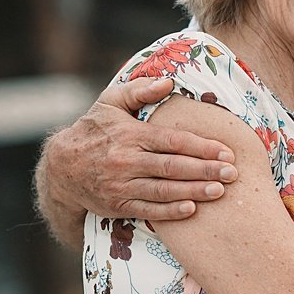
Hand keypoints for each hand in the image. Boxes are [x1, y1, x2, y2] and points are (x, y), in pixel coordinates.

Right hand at [34, 78, 236, 244]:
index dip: (201, 147)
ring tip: (219, 191)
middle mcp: (127, 161)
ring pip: (164, 190)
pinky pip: (149, 210)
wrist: (61, 168)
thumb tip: (168, 82)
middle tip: (232, 173)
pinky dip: (170, 211)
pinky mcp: (118, 205)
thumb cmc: (93, 129)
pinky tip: (191, 209)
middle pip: (173, 167)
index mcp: (130, 135)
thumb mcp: (110, 102)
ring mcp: (122, 185)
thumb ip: (139, 90)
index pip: (172, 141)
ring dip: (194, 192)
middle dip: (205, 170)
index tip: (225, 151)